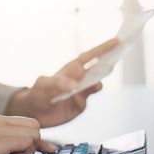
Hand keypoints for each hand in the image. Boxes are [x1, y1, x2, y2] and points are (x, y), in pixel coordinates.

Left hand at [4, 38, 118, 127]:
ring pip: (96, 84)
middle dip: (109, 61)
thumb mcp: (44, 85)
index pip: (91, 56)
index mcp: (72, 68)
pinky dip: (86, 98)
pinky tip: (81, 98)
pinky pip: (88, 99)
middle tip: (119, 55)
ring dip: (98, 81)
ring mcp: (82, 91)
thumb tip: (75, 86)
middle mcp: (80, 78)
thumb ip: (58, 84)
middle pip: (98, 68)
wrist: (34, 113)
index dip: (103, 48)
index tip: (116, 41)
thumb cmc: (38, 93)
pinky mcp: (81, 104)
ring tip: (96, 81)